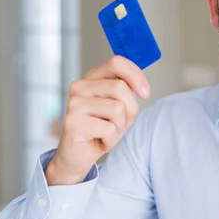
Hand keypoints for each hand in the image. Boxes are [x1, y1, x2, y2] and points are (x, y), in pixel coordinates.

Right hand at [46, 56, 149, 184]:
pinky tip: (99, 140)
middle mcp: (79, 87)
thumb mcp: (118, 106)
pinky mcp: (73, 122)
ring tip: (107, 131)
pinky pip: (109, 128)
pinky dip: (112, 139)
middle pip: (120, 87)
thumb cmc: (100, 128)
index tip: (145, 93)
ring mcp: (74, 104)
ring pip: (118, 108)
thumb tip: (142, 87)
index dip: (136, 75)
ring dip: (120, 126)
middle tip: (120, 123)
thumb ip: (126, 91)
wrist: (77, 155)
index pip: (116, 62)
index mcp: (91, 79)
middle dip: (131, 109)